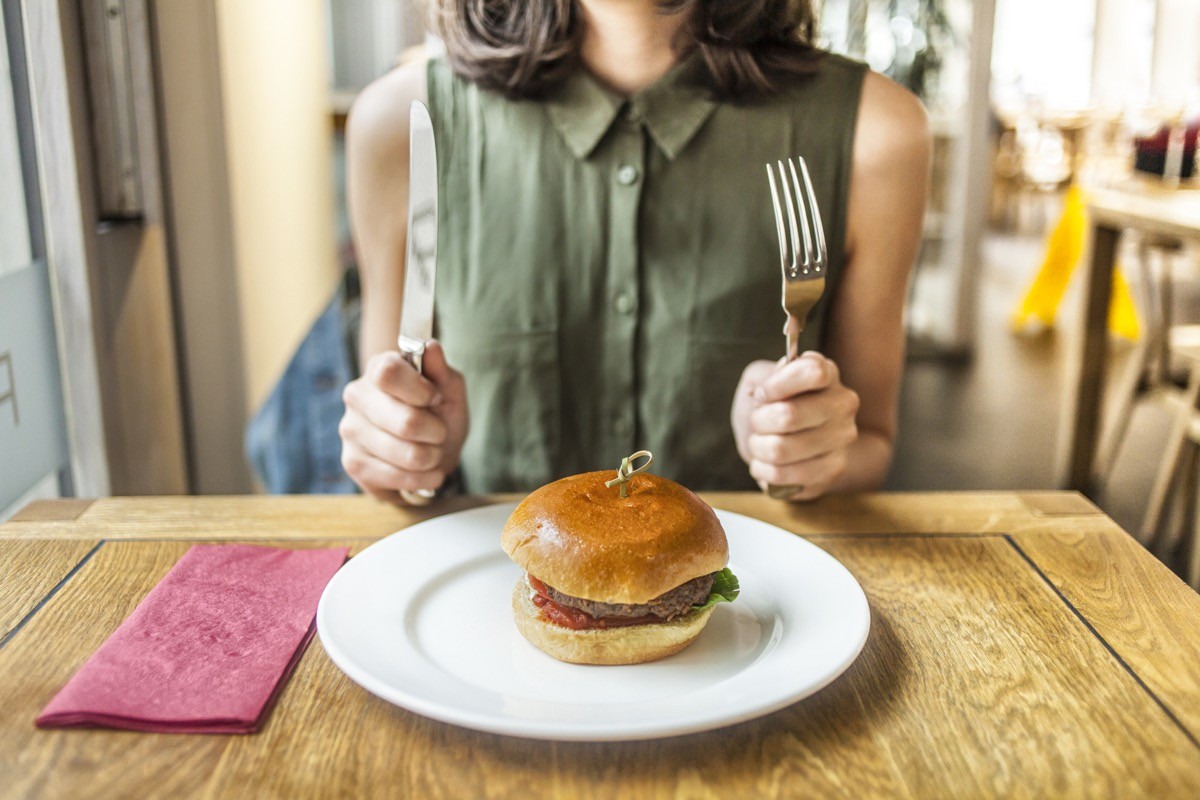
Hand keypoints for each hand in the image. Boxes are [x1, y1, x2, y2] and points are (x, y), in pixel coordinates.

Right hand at [339, 341, 468, 503]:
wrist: (430, 452)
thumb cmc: (438, 415)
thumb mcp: (449, 391)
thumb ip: (441, 371)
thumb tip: (431, 346)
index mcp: (379, 368)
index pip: (388, 372)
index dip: (419, 390)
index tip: (435, 399)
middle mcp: (357, 395)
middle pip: (405, 422)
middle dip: (436, 432)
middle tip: (439, 433)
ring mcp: (350, 430)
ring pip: (405, 453)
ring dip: (432, 457)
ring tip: (433, 453)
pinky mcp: (352, 463)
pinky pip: (395, 476)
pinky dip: (421, 478)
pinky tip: (426, 472)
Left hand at [731, 351, 858, 500]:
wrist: (784, 445)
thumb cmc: (770, 406)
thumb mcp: (760, 379)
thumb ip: (763, 376)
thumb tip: (767, 394)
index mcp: (827, 374)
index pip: (813, 372)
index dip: (777, 385)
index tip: (761, 394)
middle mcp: (842, 404)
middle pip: (788, 416)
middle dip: (758, 421)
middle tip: (758, 423)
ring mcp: (842, 439)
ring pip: (780, 449)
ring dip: (757, 447)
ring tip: (760, 444)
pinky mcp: (833, 470)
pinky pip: (782, 475)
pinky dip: (762, 470)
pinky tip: (765, 463)